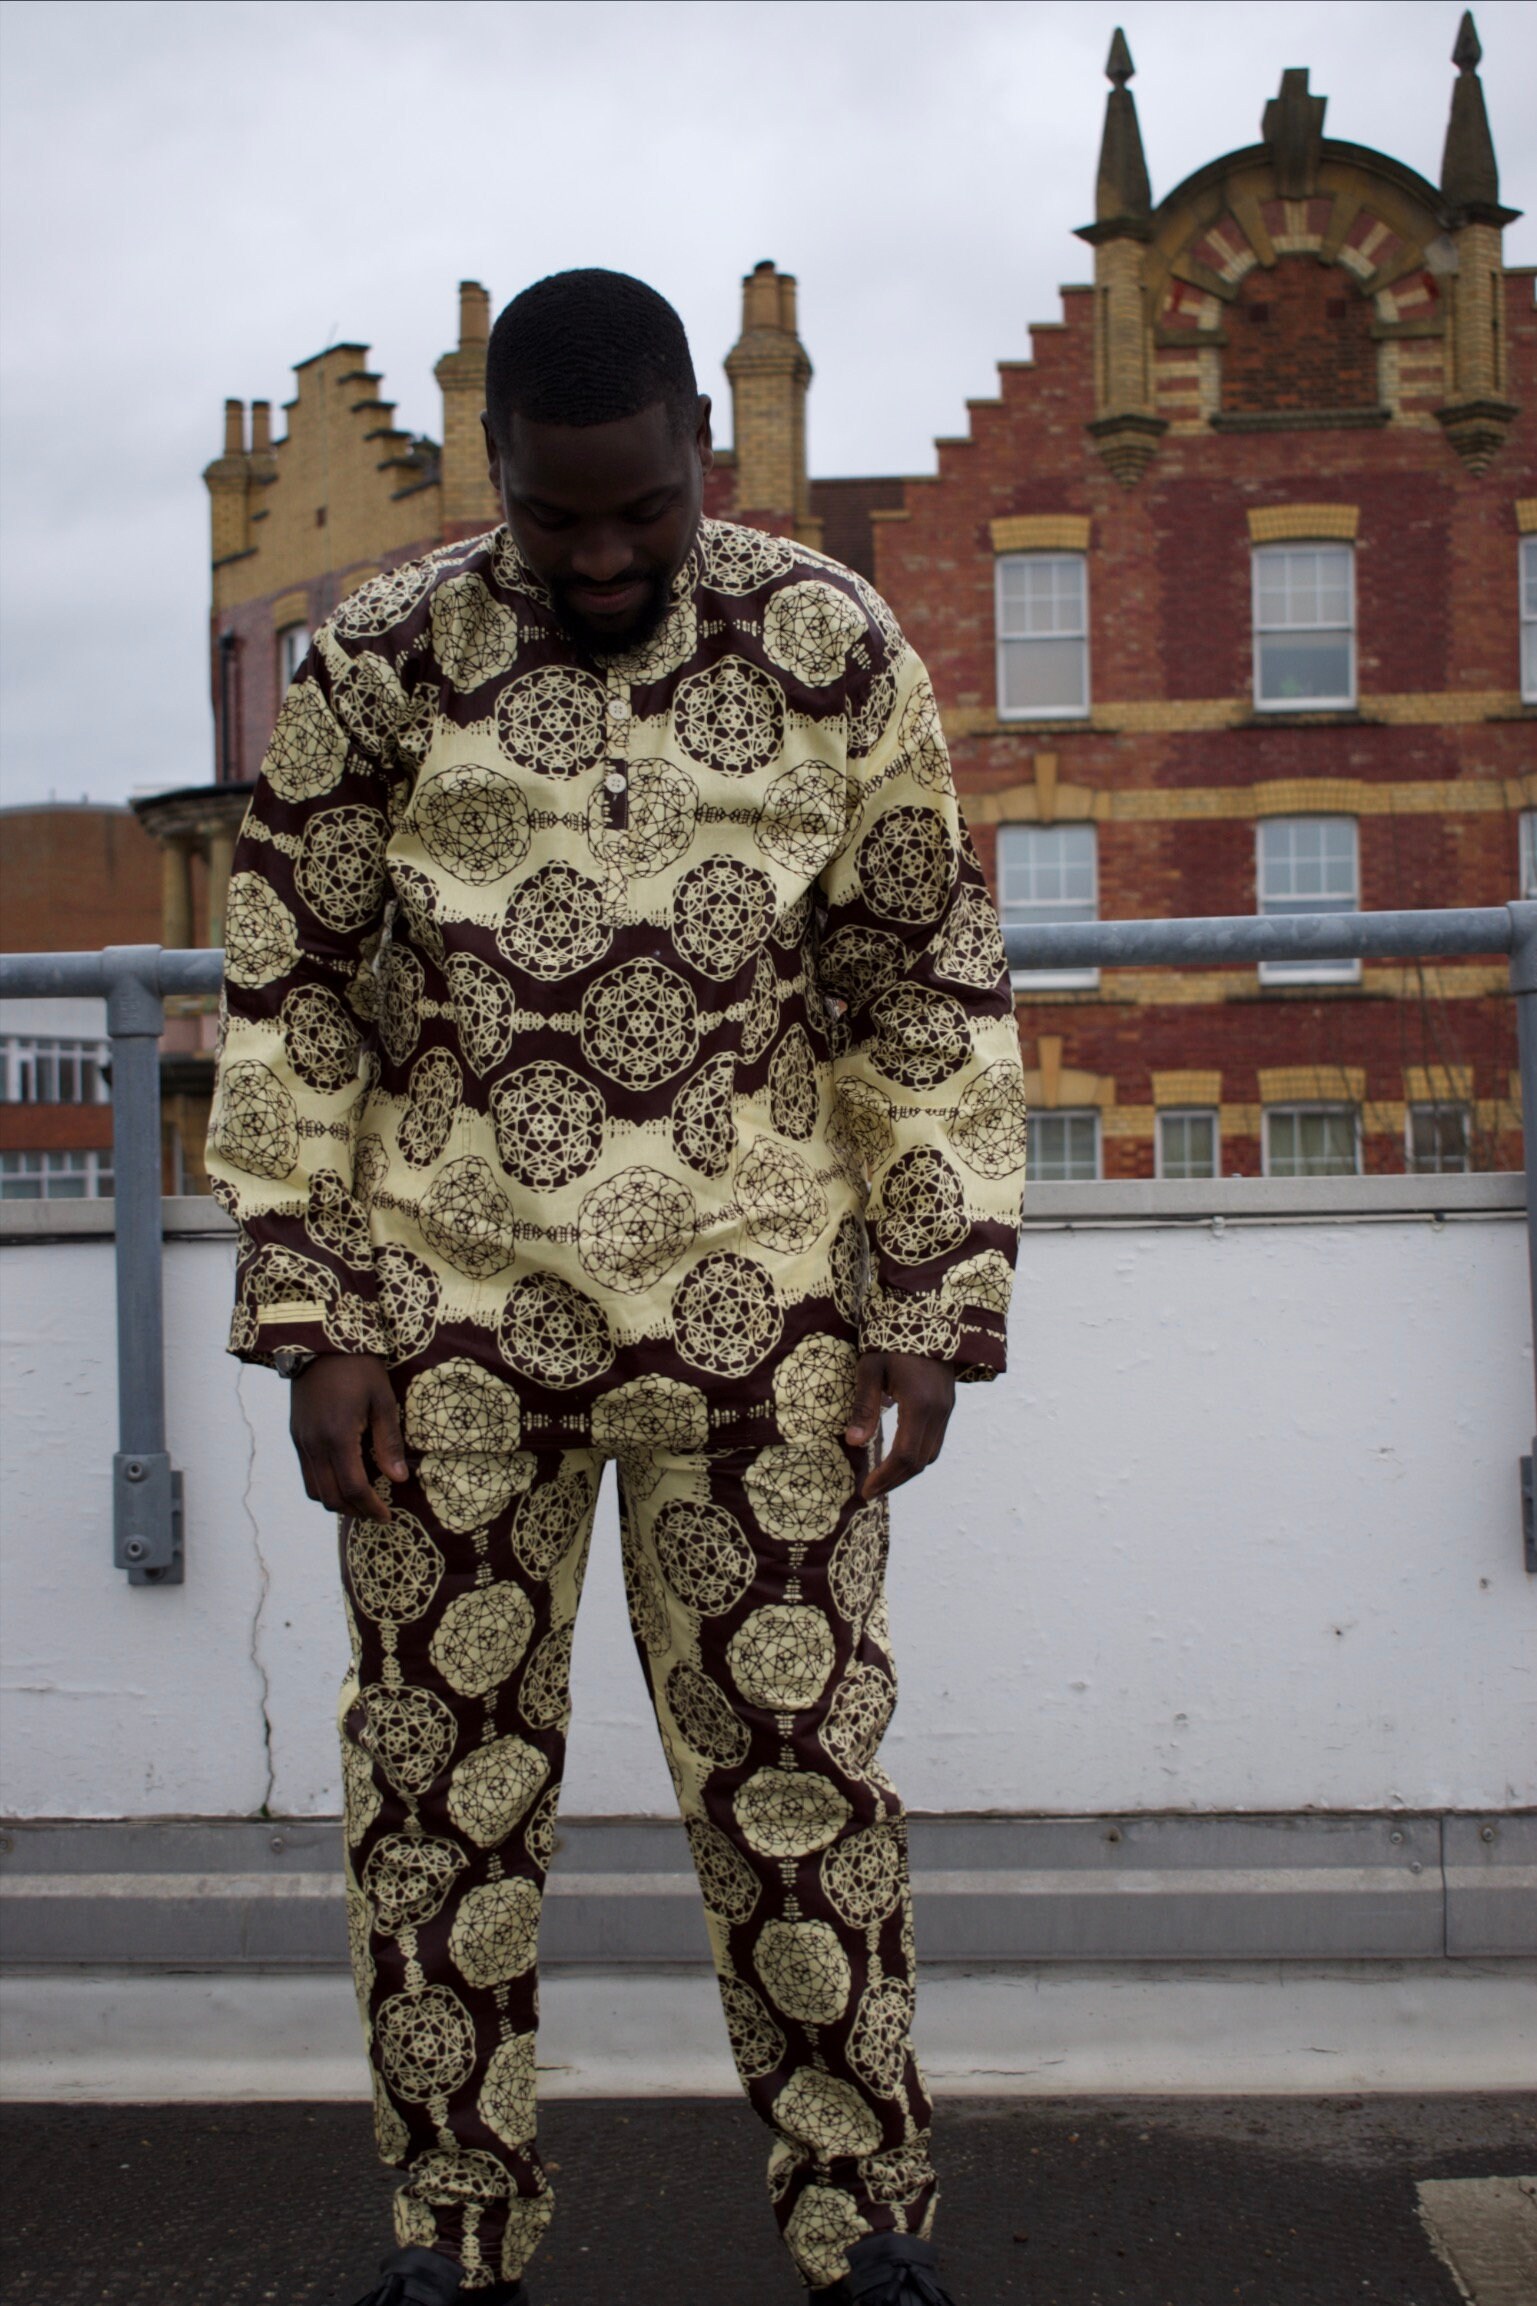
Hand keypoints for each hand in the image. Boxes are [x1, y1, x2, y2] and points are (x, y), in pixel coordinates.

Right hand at [290, 1353, 406, 1522]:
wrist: (320, 1341)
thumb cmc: (358, 1367)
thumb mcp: (382, 1400)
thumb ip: (389, 1442)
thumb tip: (399, 1479)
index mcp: (338, 1437)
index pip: (354, 1488)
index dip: (372, 1508)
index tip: (388, 1517)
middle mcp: (314, 1444)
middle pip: (331, 1497)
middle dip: (356, 1511)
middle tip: (378, 1513)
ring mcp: (301, 1441)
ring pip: (314, 1490)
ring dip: (337, 1502)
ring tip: (361, 1500)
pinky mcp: (296, 1435)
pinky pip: (306, 1473)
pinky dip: (324, 1486)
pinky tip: (344, 1479)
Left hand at [845, 1350, 956, 1502]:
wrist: (927, 1312)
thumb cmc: (892, 1338)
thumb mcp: (871, 1369)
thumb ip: (864, 1407)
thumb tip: (854, 1443)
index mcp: (920, 1405)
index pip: (904, 1455)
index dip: (885, 1477)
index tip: (865, 1490)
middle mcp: (939, 1411)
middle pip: (920, 1461)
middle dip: (894, 1480)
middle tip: (870, 1490)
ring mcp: (946, 1408)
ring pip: (931, 1453)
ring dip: (907, 1470)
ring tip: (881, 1478)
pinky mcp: (946, 1403)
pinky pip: (935, 1440)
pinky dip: (916, 1455)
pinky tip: (897, 1455)